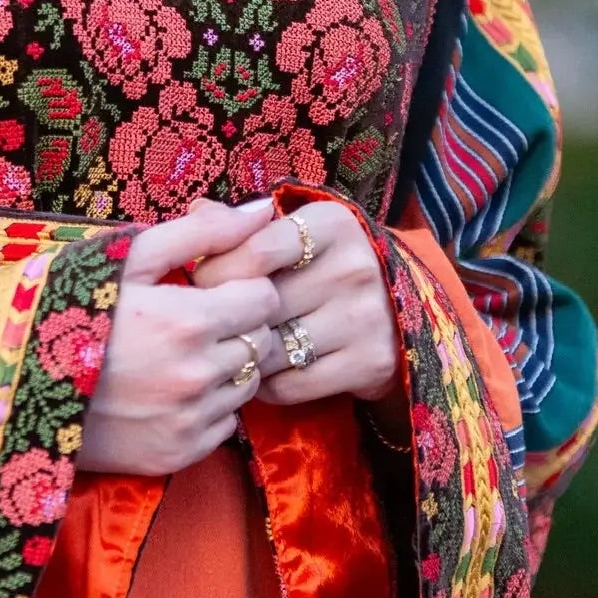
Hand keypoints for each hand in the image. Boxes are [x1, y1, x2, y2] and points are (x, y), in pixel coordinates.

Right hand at [78, 198, 281, 475]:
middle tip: (197, 319)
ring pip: (248, 385)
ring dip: (227, 366)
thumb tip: (263, 210)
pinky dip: (209, 407)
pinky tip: (168, 390)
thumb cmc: (67, 306)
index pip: (266, 298)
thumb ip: (201, 232)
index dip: (244, 287)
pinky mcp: (176, 455)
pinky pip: (225, 426)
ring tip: (178, 354)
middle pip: (264, 343)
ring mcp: (188, 421)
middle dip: (241, 325)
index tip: (213, 288)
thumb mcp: (127, 257)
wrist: (12, 383)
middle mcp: (196, 376)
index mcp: (188, 321)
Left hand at [191, 198, 402, 411]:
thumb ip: (243, 225)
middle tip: (214, 323)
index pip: (257, 249)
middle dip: (226, 318)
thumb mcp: (295, 233)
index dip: (216, 270)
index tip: (202, 282)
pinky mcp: (370, 363)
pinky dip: (266, 385)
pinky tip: (266, 372)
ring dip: (245, 355)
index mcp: (332, 223)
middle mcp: (354, 266)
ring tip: (238, 348)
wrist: (401, 312)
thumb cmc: (324, 267)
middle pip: (261, 303)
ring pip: (270, 349)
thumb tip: (196, 211)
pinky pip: (289, 385)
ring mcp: (365, 317)